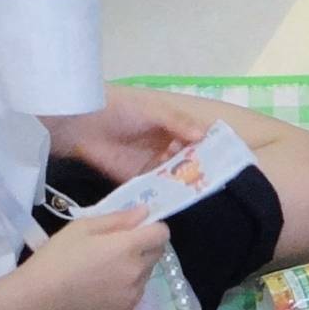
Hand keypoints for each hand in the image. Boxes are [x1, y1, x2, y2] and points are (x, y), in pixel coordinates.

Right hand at [28, 204, 177, 309]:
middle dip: (144, 245)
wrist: (39, 296)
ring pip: (147, 273)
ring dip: (136, 267)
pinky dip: (127, 287)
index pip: (162, 233)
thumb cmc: (58, 256)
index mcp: (128, 247)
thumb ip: (119, 218)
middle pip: (157, 253)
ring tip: (106, 268)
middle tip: (117, 246)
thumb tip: (145, 212)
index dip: (152, 226)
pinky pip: (136, 292)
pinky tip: (103, 285)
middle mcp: (137, 272)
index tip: (136, 228)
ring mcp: (133, 295)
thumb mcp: (84, 226)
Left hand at [48, 89, 214, 181]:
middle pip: (189, 162)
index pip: (197, 140)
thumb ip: (177, 122)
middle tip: (216, 183)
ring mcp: (151, 165)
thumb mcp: (152, 109)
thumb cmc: (119, 107)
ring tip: (200, 195)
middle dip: (201, 171)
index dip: (211, 149)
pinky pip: (154, 190)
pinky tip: (177, 202)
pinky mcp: (136, 180)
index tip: (227, 160)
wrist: (81, 122)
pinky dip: (164, 195)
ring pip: (174, 178)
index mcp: (173, 127)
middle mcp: (166, 147)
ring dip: (185, 185)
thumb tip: (203, 135)